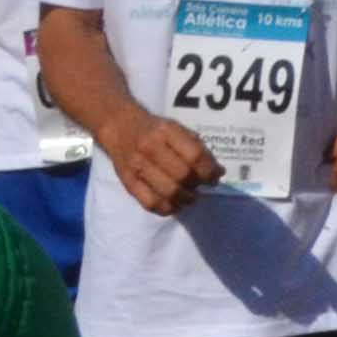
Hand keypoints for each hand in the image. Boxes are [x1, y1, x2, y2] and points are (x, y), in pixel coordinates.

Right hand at [96, 108, 224, 218]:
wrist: (119, 127)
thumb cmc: (154, 129)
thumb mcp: (176, 128)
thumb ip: (195, 146)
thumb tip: (215, 171)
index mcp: (166, 132)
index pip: (194, 155)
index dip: (209, 170)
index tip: (216, 176)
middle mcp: (150, 148)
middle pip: (181, 175)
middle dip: (198, 185)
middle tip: (204, 187)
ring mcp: (137, 167)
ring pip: (167, 192)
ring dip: (185, 199)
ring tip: (192, 197)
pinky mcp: (128, 182)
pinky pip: (150, 203)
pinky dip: (167, 208)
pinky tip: (176, 205)